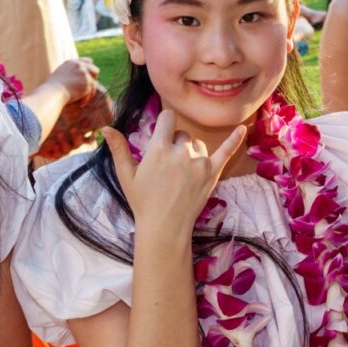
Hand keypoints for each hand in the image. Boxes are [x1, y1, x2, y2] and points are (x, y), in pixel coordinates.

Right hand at [45, 58, 99, 105]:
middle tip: (88, 90)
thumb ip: (67, 76)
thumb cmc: (50, 89)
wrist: (53, 92)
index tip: (87, 80)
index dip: (89, 70)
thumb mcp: (58, 78)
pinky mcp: (88, 82)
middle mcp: (79, 65)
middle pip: (95, 70)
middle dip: (93, 80)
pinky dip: (86, 99)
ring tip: (82, 99)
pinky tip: (81, 103)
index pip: (87, 61)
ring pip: (95, 83)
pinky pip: (91, 92)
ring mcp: (84, 73)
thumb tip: (72, 81)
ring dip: (90, 91)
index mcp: (71, 63)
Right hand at [101, 110, 244, 231]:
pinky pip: (226, 151)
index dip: (163, 125)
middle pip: (182, 134)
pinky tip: (242, 129)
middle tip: (168, 168)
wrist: (165, 227)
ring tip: (181, 174)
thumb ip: (118, 149)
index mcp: (158, 148)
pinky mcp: (213, 172)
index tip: (161, 134)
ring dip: (191, 152)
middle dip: (175, 144)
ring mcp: (199, 161)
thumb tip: (105, 127)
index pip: (167, 118)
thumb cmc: (142, 201)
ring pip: (197, 144)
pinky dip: (234, 139)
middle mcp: (180, 152)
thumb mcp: (127, 175)